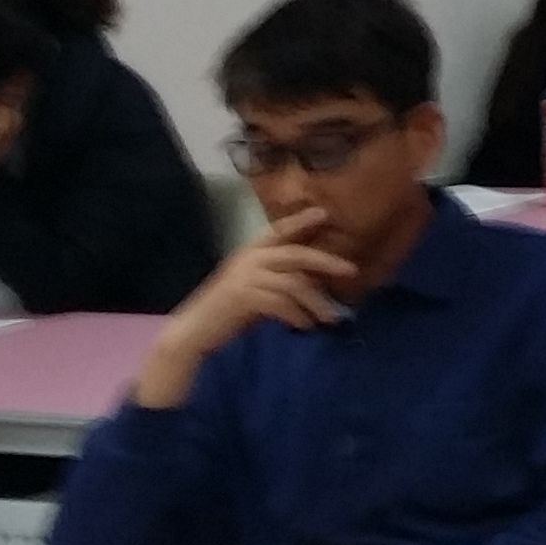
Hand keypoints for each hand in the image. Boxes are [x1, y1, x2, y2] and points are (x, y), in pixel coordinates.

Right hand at [138, 210, 356, 407]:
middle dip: (325, 261)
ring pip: (293, 283)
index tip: (325, 213)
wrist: (193, 331)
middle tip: (352, 270)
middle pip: (295, 254)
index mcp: (251, 251)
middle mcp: (249, 259)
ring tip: (331, 317)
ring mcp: (244, 277)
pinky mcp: (243, 298)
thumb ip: (277, 277)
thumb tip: (315, 280)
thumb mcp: (254, 285)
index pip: (279, 230)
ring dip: (316, 301)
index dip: (301, 221)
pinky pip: (281, 303)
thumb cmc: (227, 310)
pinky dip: (297, 316)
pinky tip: (305, 326)